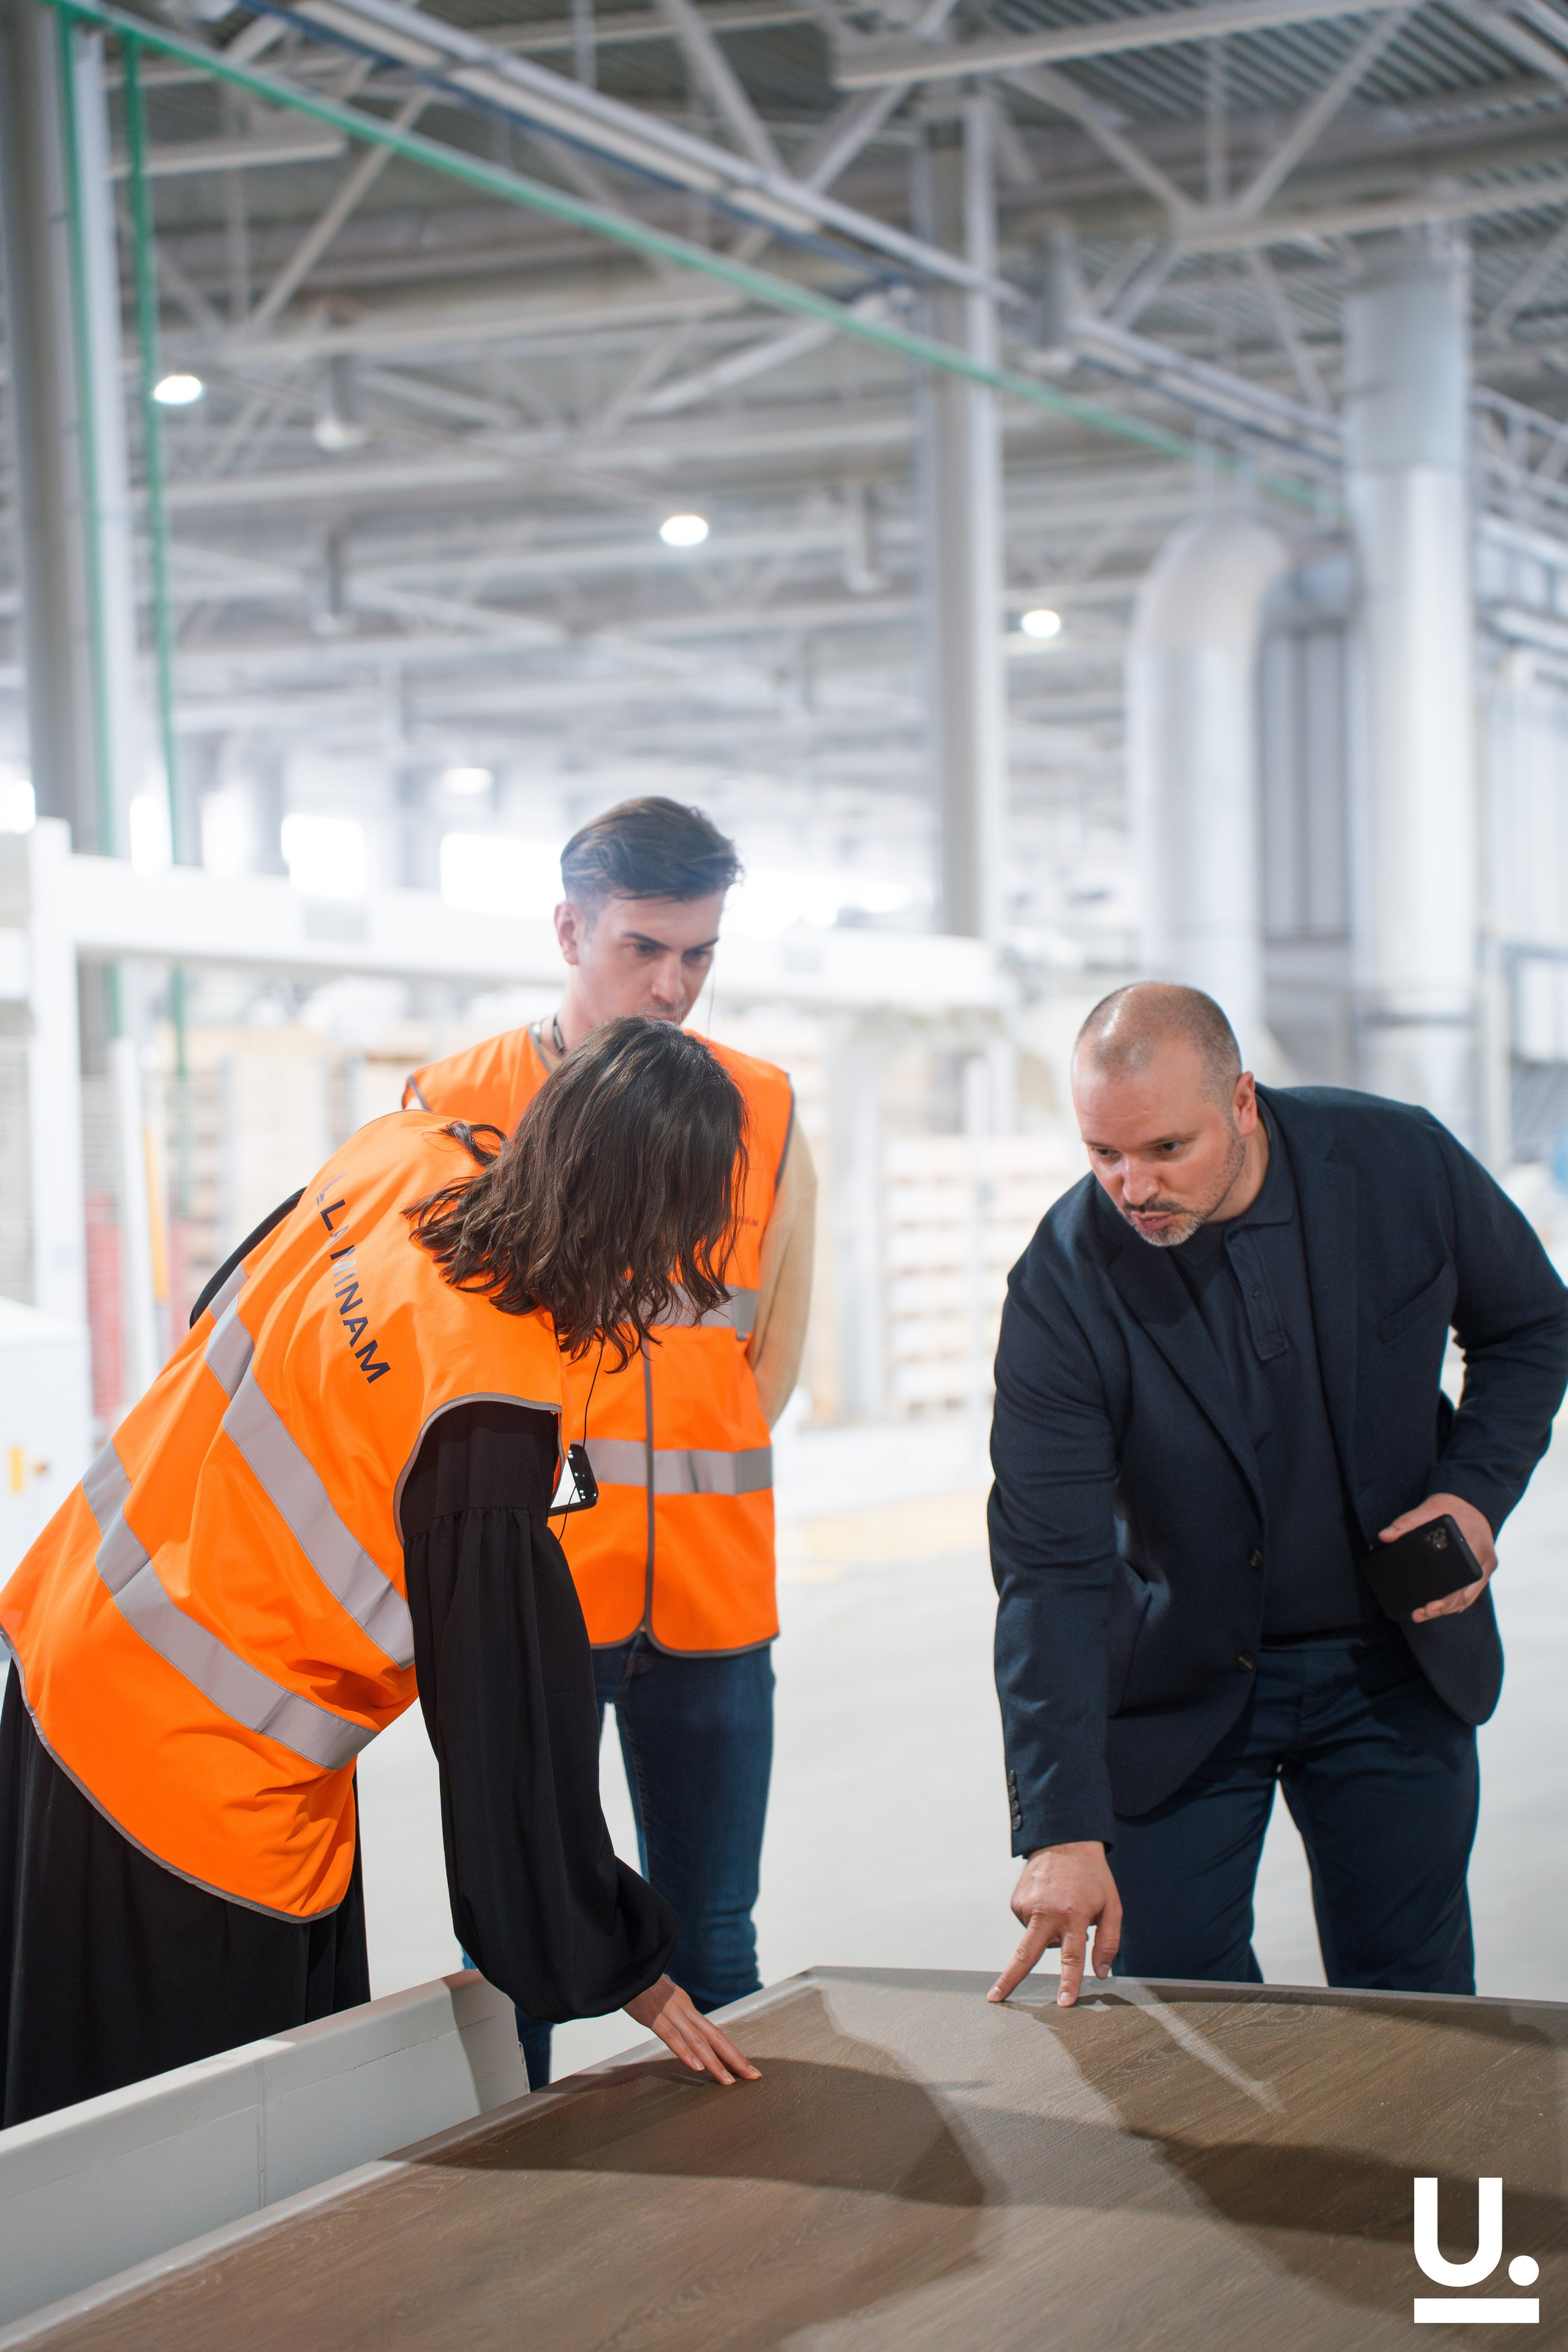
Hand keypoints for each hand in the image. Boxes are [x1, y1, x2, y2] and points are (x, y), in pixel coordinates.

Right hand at [623, 1975, 759, 2085]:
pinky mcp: (653, 2015)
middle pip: (715, 2037)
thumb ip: (671, 2006)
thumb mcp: (661, 1993)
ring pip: (697, 2040)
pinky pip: (671, 2036)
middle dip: (735, 2058)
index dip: (730, 2051)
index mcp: (686, 2006)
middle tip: (752, 2075)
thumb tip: (676, 2012)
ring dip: (714, 2062)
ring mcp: (670, 2012)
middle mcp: (684, 2009)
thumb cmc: (640, 1979)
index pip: (714, 2033)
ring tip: (728, 2081)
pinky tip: (696, 2066)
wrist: (627, 1961)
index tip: (745, 2067)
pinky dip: (685, 2052)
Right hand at [988, 1841, 1121, 2008]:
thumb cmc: (1092, 1877)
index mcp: (1073, 1915)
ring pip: (1035, 1939)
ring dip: (1048, 1935)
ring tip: (1061, 1909)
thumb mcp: (1112, 1906)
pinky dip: (1039, 1922)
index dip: (1069, 1982)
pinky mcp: (1016, 1901)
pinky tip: (1048, 1904)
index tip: (1063, 2002)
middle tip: (995, 1997)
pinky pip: (1028, 1925)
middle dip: (1010, 1978)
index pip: (1071, 1957)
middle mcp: (1046, 1912)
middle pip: (1026, 1954)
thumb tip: (1102, 1973)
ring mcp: (1027, 1906)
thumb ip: (1109, 1942)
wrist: (1065, 1843)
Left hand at [1378, 1491, 1495, 1622]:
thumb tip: (1385, 1536)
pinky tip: (1437, 1609)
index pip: (1463, 1581)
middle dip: (1442, 1609)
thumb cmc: (1453, 1506)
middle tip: (1420, 1614)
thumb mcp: (1430, 1507)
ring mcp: (1484, 1567)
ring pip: (1467, 1597)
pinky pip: (1469, 1592)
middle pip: (1465, 1595)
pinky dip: (1454, 1602)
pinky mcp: (1480, 1570)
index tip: (1429, 1606)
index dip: (1447, 1599)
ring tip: (1423, 1614)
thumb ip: (1408, 1521)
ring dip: (1447, 1609)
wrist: (1474, 1502)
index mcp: (1476, 1547)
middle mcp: (1484, 1561)